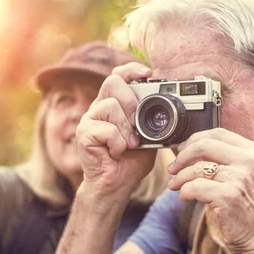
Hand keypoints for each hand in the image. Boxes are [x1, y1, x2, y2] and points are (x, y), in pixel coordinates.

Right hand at [76, 62, 155, 198]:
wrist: (116, 184)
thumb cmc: (130, 161)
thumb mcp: (149, 136)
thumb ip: (152, 119)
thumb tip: (169, 105)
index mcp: (114, 104)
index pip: (118, 75)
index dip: (131, 69)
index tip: (148, 73)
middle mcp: (99, 107)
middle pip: (112, 81)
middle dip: (131, 100)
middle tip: (138, 122)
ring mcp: (89, 120)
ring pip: (110, 105)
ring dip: (126, 127)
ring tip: (130, 144)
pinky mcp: (83, 134)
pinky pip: (106, 130)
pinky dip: (118, 143)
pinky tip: (116, 153)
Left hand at [167, 128, 253, 253]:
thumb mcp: (249, 176)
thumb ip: (229, 161)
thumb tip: (191, 151)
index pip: (218, 133)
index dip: (194, 139)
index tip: (182, 150)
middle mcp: (249, 161)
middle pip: (203, 145)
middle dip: (182, 157)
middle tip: (173, 168)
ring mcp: (239, 178)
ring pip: (196, 168)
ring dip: (179, 178)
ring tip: (175, 185)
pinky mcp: (228, 196)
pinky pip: (195, 187)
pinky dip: (184, 192)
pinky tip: (185, 197)